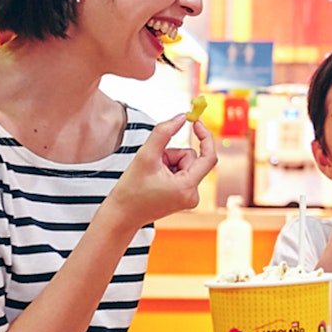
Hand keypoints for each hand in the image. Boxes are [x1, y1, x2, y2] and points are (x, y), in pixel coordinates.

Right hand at [106, 115, 216, 229]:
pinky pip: (182, 172)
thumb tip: (182, 116)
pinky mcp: (184, 197)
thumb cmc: (130, 189)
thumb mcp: (145, 156)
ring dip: (169, 162)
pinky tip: (155, 180)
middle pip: (192, 158)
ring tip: (152, 173)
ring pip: (186, 164)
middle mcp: (193, 195)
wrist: (122, 215)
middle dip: (172, 154)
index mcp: (187, 187)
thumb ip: (164, 132)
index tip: (196, 122)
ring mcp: (189, 197)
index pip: (209, 157)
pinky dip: (169, 170)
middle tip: (153, 162)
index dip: (205, 137)